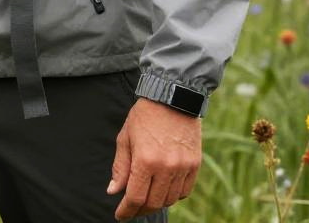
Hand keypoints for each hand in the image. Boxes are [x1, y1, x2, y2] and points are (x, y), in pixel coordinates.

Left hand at [108, 97, 201, 218]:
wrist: (172, 97)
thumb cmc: (144, 116)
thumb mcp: (126, 137)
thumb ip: (120, 167)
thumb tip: (114, 191)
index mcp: (145, 160)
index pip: (135, 197)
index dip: (126, 210)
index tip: (120, 215)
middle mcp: (166, 166)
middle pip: (153, 203)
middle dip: (140, 209)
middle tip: (132, 208)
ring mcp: (182, 166)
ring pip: (169, 200)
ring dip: (157, 203)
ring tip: (147, 198)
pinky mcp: (195, 164)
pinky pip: (184, 191)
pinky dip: (173, 195)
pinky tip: (164, 190)